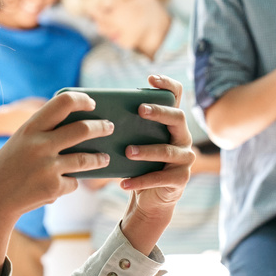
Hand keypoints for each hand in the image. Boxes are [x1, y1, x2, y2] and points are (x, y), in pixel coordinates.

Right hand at [0, 91, 113, 225]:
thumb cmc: (6, 168)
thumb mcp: (20, 143)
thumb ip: (44, 135)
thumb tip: (81, 130)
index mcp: (30, 129)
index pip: (63, 102)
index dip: (81, 100)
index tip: (92, 103)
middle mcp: (40, 145)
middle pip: (83, 129)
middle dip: (101, 127)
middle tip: (109, 127)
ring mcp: (48, 167)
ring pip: (86, 159)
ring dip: (99, 159)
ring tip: (104, 158)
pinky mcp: (53, 188)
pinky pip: (73, 183)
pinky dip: (69, 184)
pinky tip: (59, 186)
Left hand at [117, 74, 194, 252]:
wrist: (149, 197)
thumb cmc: (137, 164)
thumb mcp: (132, 142)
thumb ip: (124, 126)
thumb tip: (91, 114)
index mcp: (171, 124)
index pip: (177, 97)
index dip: (167, 84)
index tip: (151, 78)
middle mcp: (182, 138)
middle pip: (178, 118)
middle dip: (160, 112)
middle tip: (140, 110)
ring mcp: (184, 159)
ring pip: (167, 151)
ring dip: (146, 150)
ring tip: (127, 151)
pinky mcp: (179, 179)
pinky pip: (160, 178)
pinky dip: (139, 181)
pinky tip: (122, 183)